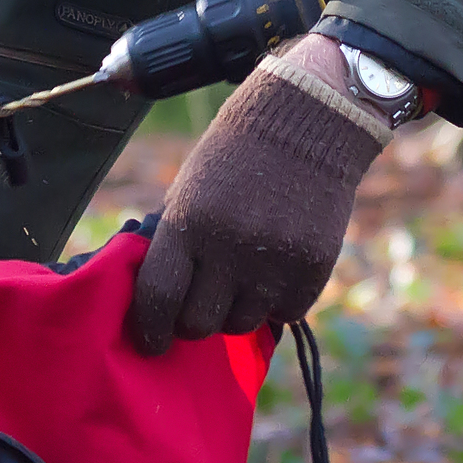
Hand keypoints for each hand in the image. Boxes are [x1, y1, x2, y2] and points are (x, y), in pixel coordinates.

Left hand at [127, 34, 387, 353]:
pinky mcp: (312, 269)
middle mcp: (230, 247)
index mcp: (188, 222)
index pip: (159, 298)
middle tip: (198, 304)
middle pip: (199, 324)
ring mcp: (274, 262)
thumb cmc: (235, 155)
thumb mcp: (189, 189)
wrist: (307, 120)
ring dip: (234, 311)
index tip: (151, 341)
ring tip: (240, 276)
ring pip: (241, 325)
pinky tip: (274, 267)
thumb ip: (177, 245)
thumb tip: (164, 303)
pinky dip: (274, 302)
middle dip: (192, 321)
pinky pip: (284, 313)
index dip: (150, 329)